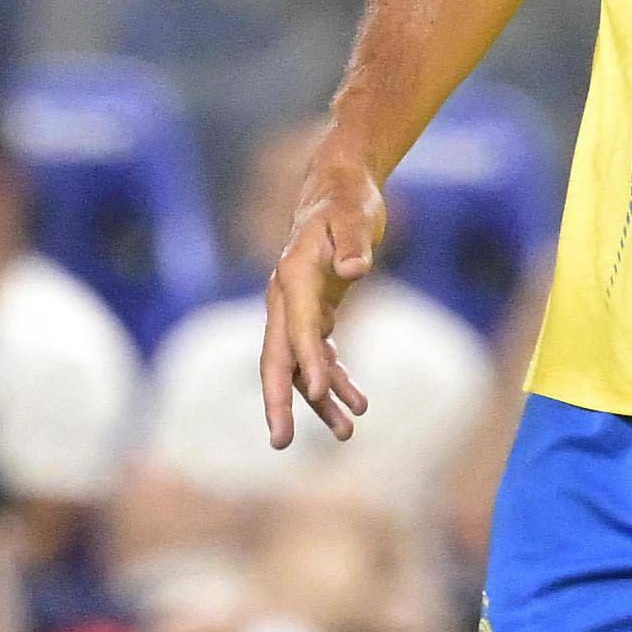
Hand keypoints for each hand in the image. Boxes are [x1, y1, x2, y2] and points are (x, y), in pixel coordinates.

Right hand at [259, 132, 388, 448]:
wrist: (337, 187)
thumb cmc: (347, 198)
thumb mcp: (354, 214)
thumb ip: (354, 240)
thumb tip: (355, 269)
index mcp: (294, 276)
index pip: (297, 327)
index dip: (307, 361)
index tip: (319, 393)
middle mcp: (286, 297)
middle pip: (276, 358)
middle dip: (279, 402)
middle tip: (281, 443)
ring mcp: (296, 308)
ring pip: (300, 366)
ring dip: (319, 401)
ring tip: (348, 434)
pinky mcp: (313, 312)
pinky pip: (317, 356)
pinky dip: (333, 381)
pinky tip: (355, 404)